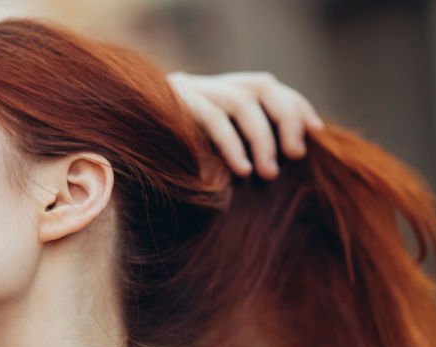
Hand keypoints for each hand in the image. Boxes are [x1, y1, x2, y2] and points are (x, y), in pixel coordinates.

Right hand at [168, 71, 324, 178]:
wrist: (121, 144)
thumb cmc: (168, 160)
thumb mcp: (209, 152)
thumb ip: (238, 147)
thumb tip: (281, 160)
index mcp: (220, 89)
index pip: (269, 87)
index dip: (296, 106)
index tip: (315, 132)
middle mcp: (210, 84)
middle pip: (263, 87)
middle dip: (285, 120)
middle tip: (296, 155)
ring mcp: (192, 90)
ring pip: (242, 103)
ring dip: (262, 139)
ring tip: (268, 173)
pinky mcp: (176, 104)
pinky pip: (214, 119)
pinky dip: (232, 145)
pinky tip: (240, 171)